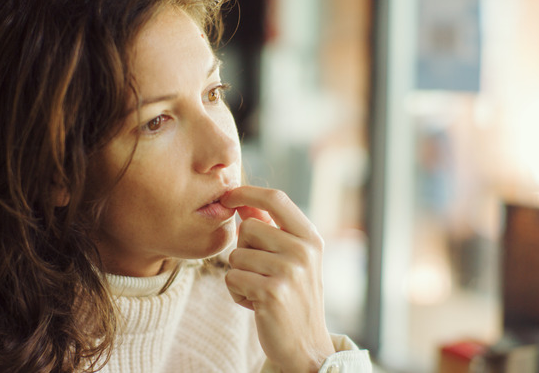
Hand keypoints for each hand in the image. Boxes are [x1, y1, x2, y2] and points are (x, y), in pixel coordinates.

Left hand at [221, 186, 334, 372]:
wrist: (306, 346)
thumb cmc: (293, 297)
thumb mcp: (290, 259)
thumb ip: (269, 229)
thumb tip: (241, 201)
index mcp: (310, 237)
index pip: (276, 198)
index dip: (247, 192)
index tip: (228, 196)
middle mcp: (304, 251)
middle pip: (247, 228)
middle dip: (243, 249)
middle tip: (260, 273)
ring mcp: (289, 271)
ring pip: (236, 255)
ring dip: (239, 275)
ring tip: (260, 291)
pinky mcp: (272, 292)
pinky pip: (232, 278)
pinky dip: (236, 292)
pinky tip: (255, 305)